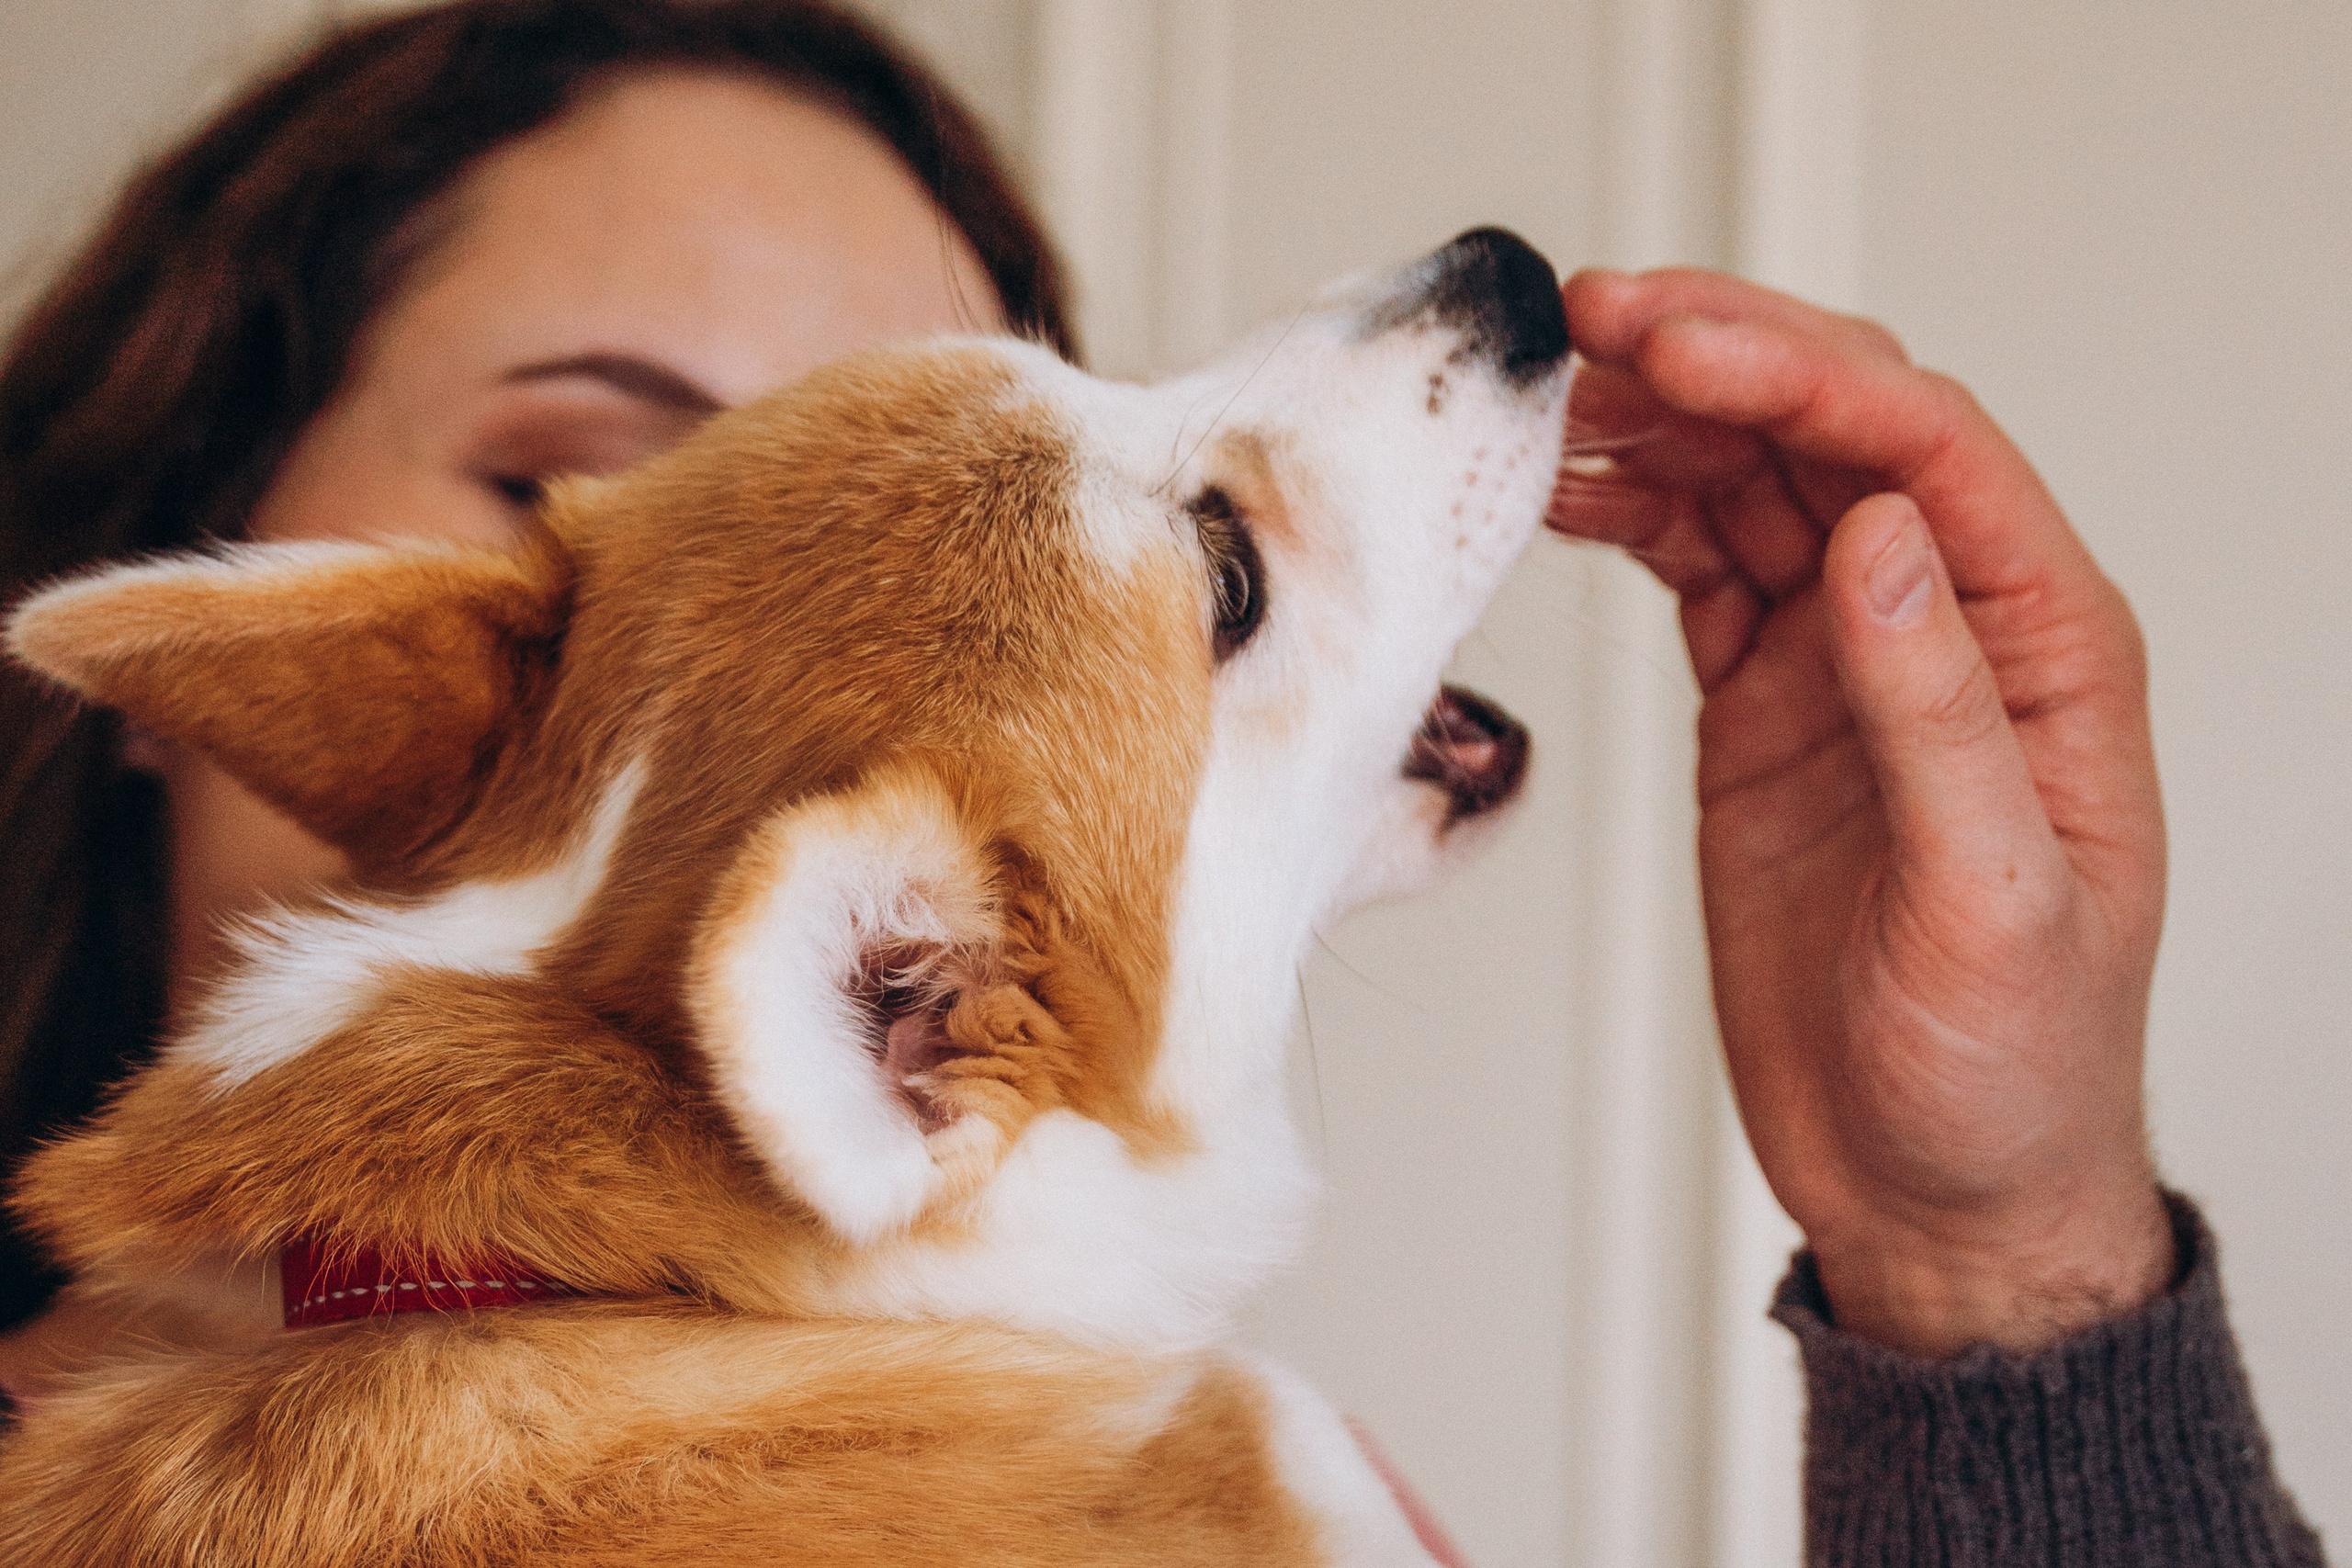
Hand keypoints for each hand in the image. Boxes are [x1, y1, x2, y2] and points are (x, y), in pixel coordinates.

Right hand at [1549, 268, 2173, 1357]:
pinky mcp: (1768, 707)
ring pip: (1754, 483)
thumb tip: (1883, 533)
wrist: (1937, 1189)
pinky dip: (1632, 514)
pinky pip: (1700, 567)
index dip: (1802, 375)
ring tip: (1553, 391)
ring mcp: (1848, 661)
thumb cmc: (2011, 1072)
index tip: (1678, 350)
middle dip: (1717, 356)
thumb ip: (1942, 708)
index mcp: (2043, 648)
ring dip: (1659, 422)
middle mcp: (1947, 628)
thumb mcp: (1996, 901)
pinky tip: (1571, 493)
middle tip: (1591, 321)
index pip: (1926, 453)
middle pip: (1834, 430)